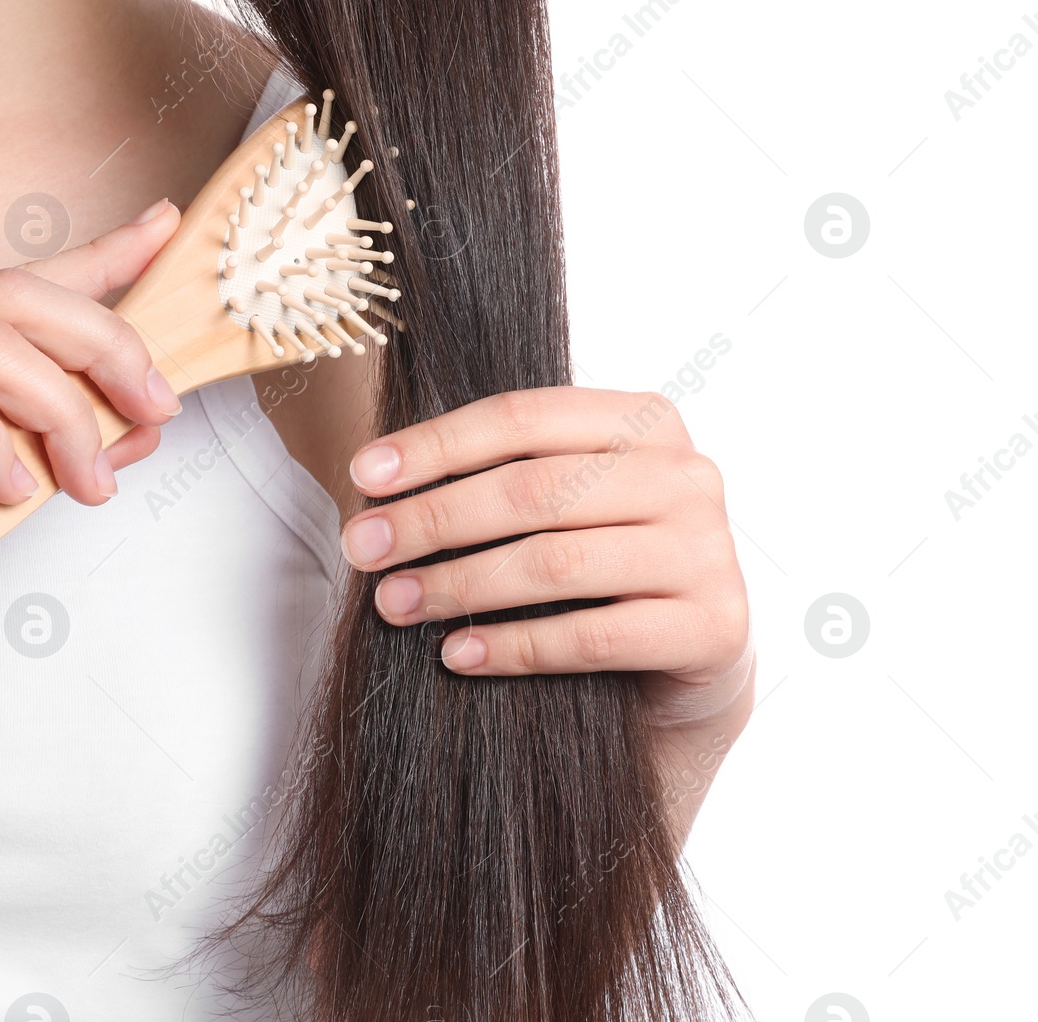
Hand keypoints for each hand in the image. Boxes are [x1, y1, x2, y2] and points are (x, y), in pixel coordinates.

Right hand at [0, 199, 184, 709]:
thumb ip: (50, 453)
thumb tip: (139, 423)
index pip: (15, 280)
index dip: (97, 254)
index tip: (163, 229)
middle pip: (11, 297)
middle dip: (104, 346)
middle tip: (153, 409)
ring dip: (59, 413)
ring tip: (85, 482)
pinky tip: (8, 494)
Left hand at [337, 387, 753, 827]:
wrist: (691, 656)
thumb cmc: (600, 565)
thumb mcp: (558, 504)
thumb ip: (494, 478)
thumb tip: (374, 491)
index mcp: (643, 421)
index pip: (523, 418)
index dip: (436, 445)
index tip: (362, 476)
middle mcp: (685, 475)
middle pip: (533, 489)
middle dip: (434, 518)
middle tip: (363, 549)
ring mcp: (706, 551)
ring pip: (558, 562)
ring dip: (462, 583)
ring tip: (396, 603)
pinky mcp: (713, 627)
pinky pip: (593, 636)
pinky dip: (515, 646)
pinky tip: (458, 654)